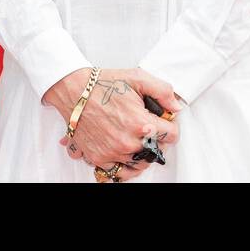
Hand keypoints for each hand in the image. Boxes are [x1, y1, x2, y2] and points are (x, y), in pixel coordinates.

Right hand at [45, 66, 182, 180]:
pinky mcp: (99, 158)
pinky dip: (124, 166)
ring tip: (137, 140)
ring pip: (140, 164)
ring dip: (142, 154)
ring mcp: (113, 152)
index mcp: (141, 124)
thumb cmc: (102, 84)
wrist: (73, 90)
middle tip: (148, 129)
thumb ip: (163, 91)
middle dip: (156, 140)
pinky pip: (118, 172)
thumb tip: (176, 106)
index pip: (171, 135)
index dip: (170, 126)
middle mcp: (128, 142)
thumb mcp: (137, 77)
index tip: (164, 122)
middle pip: (156, 152)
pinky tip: (125, 154)